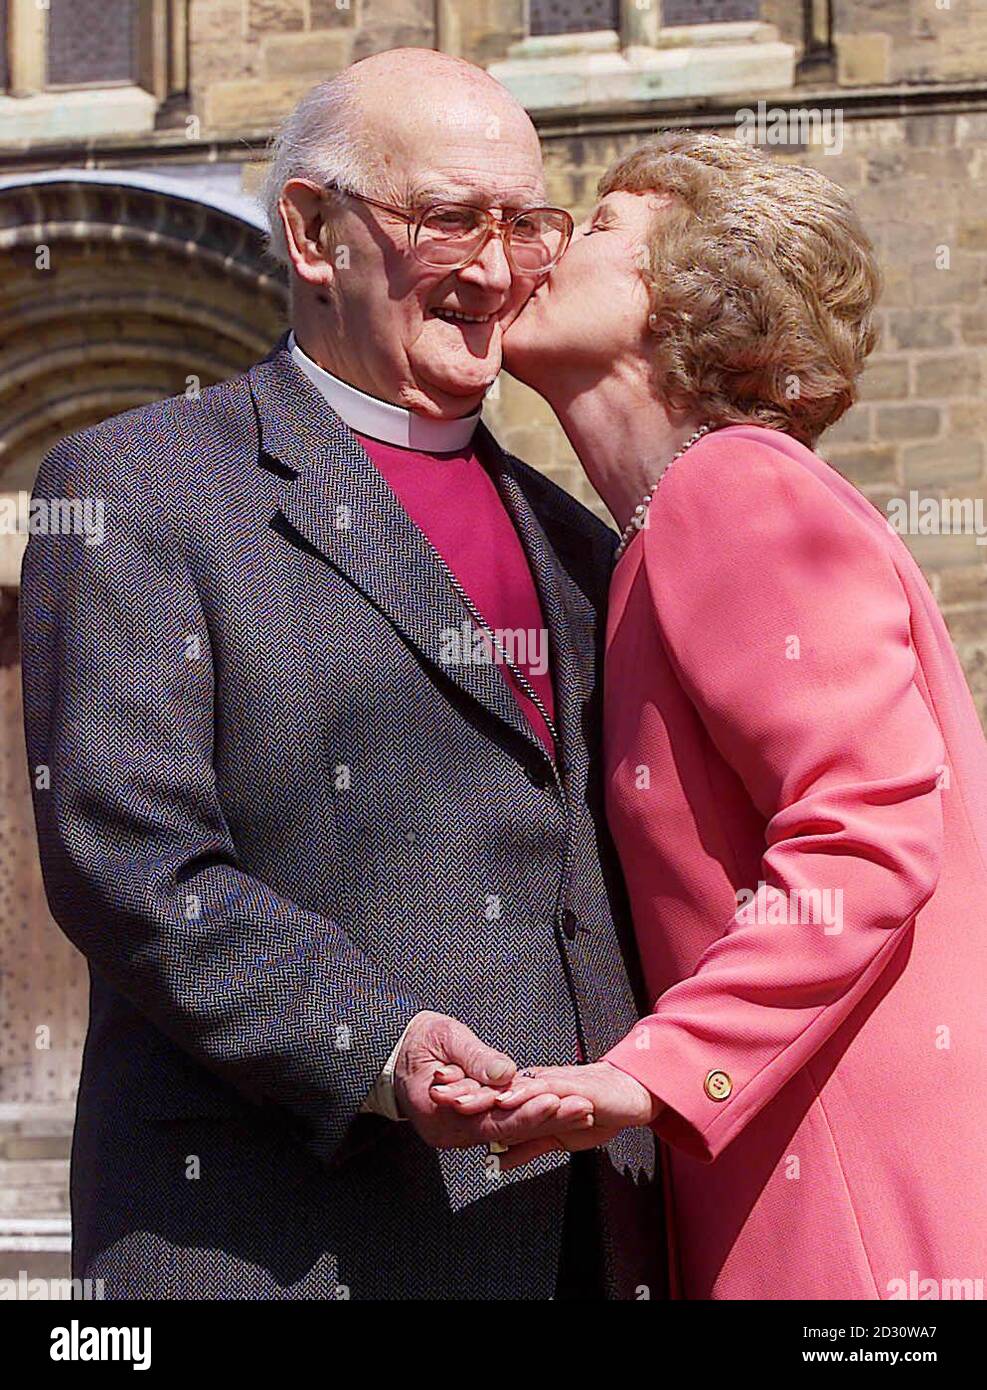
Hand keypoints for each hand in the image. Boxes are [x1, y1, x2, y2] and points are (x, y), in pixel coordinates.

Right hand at [393, 1012, 596, 1151]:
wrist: (396, 1054)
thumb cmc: (417, 1042)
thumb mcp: (444, 1038)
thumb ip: (474, 1058)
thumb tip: (505, 1073)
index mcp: (439, 1116)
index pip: (489, 1122)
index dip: (524, 1113)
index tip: (554, 1101)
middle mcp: (451, 1134)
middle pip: (506, 1132)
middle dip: (546, 1120)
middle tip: (583, 1108)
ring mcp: (461, 1133)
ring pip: (509, 1132)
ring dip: (547, 1122)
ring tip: (583, 1110)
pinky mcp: (472, 1125)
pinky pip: (505, 1126)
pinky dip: (533, 1118)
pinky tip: (563, 1111)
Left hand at [431, 1060, 660, 1169]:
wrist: (632, 1094)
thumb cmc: (595, 1111)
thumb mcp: (554, 1135)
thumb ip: (526, 1147)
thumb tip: (497, 1162)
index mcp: (528, 1093)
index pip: (491, 1097)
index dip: (467, 1099)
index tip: (438, 1099)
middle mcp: (535, 1085)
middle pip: (493, 1090)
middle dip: (464, 1093)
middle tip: (436, 1092)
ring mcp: (550, 1084)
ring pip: (511, 1089)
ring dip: (484, 1094)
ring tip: (459, 1098)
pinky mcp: (569, 1086)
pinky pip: (543, 1090)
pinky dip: (524, 1094)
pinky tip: (506, 1097)